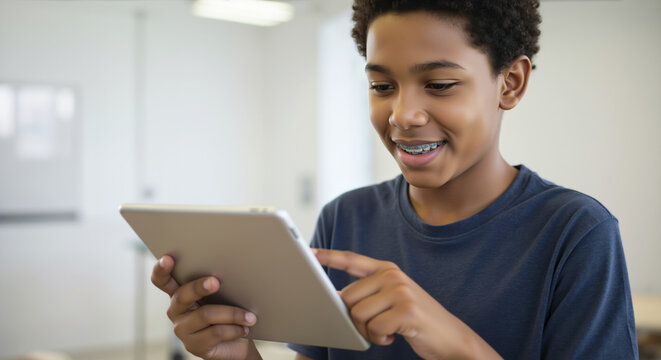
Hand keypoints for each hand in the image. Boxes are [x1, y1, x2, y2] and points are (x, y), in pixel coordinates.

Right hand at [151, 255, 260, 359]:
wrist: (235, 344)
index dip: (161, 269)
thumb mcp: (221, 296)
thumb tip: (230, 270)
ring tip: (250, 316)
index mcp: (179, 293)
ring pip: (205, 315)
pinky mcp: (194, 345)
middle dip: (199, 287)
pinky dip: (234, 329)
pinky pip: (216, 332)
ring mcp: (182, 330)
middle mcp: (176, 311)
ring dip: (232, 314)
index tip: (168, 258)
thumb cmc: (227, 314)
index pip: (162, 280)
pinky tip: (244, 329)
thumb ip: (217, 285)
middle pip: (183, 295)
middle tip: (216, 282)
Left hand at [312, 249, 501, 359]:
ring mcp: (401, 291)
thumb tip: (335, 297)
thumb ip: (367, 293)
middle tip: (376, 326)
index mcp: (387, 269)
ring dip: (368, 331)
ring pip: (357, 315)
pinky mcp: (407, 310)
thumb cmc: (416, 320)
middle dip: (355, 320)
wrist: (451, 337)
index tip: (309, 252)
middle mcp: (392, 275)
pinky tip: (394, 336)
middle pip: (347, 298)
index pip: (351, 259)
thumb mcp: (392, 300)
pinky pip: (374, 329)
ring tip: (387, 330)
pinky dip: (380, 339)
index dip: (328, 256)